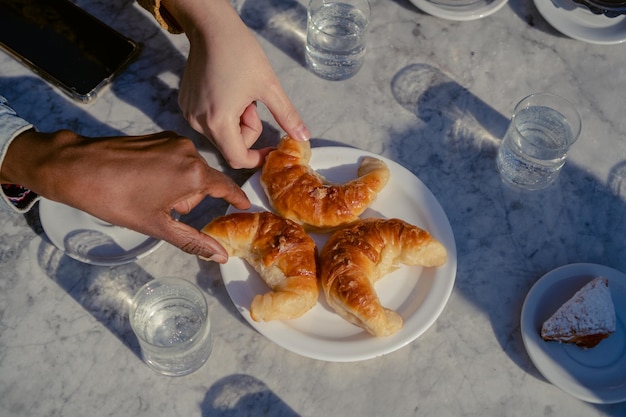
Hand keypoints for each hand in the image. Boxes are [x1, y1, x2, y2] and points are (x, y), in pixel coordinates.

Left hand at [2, 129, 248, 261]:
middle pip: (203, 182)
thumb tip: (221, 256)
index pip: (226, 187)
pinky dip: (167, 171)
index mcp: (193, 174)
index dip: (236, 198)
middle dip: (189, 198)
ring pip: (188, 170)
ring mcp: (172, 140)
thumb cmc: (117, 199)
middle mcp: (188, 152)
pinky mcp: (158, 136)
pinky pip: (174, 158)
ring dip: (177, 185)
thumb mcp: (157, 226)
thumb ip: (194, 241)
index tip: (245, 205)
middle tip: (159, 208)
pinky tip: (143, 180)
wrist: (77, 168)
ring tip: (147, 194)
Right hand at [164, 0, 309, 168]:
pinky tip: (226, 90)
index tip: (270, 149)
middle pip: (231, 145)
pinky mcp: (185, 104)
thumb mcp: (270, 87)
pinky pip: (209, 121)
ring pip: (221, 134)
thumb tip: (303, 137)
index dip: (257, 159)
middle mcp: (198, 122)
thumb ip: (287, 116)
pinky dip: (222, 114)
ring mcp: (189, 113)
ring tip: (238, 94)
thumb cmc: (241, 53)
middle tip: (252, 102)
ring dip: (236, 121)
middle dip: (247, 129)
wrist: (212, 27)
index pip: (238, 159)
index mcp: (218, 122)